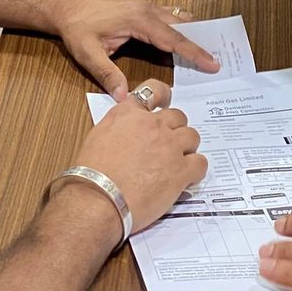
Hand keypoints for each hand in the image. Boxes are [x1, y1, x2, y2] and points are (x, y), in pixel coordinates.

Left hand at [49, 0, 219, 97]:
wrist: (67, 5)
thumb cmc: (76, 26)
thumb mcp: (87, 53)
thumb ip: (106, 74)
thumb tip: (124, 96)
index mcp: (139, 19)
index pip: (173, 38)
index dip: (194, 52)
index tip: (212, 64)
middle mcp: (147, 10)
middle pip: (182, 28)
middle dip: (200, 43)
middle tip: (218, 61)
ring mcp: (146, 7)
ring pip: (178, 20)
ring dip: (192, 35)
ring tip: (208, 52)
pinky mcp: (142, 9)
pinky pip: (169, 19)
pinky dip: (181, 30)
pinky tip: (185, 42)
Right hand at [73, 85, 207, 233]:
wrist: (98, 199)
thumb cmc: (91, 176)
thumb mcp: (98, 139)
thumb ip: (119, 129)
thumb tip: (128, 136)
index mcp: (129, 114)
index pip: (153, 91)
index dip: (163, 96)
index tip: (165, 103)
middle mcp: (152, 125)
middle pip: (177, 117)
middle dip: (175, 130)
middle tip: (167, 147)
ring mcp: (169, 146)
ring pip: (192, 137)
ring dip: (187, 149)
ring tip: (176, 164)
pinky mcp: (181, 170)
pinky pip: (200, 163)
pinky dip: (196, 170)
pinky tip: (186, 179)